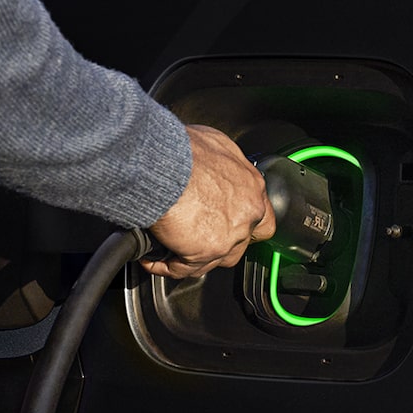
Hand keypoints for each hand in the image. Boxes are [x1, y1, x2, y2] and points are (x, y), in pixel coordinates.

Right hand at [142, 124, 275, 278]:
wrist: (162, 162)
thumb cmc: (180, 149)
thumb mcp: (212, 144)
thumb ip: (220, 165)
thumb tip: (208, 170)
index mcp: (251, 184)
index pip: (260, 215)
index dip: (242, 223)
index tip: (226, 225)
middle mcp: (248, 211)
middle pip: (241, 242)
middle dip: (219, 243)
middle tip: (195, 238)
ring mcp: (232, 233)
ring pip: (216, 259)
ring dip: (193, 257)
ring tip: (171, 250)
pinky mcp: (209, 250)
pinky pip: (187, 269)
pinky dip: (166, 266)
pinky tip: (153, 259)